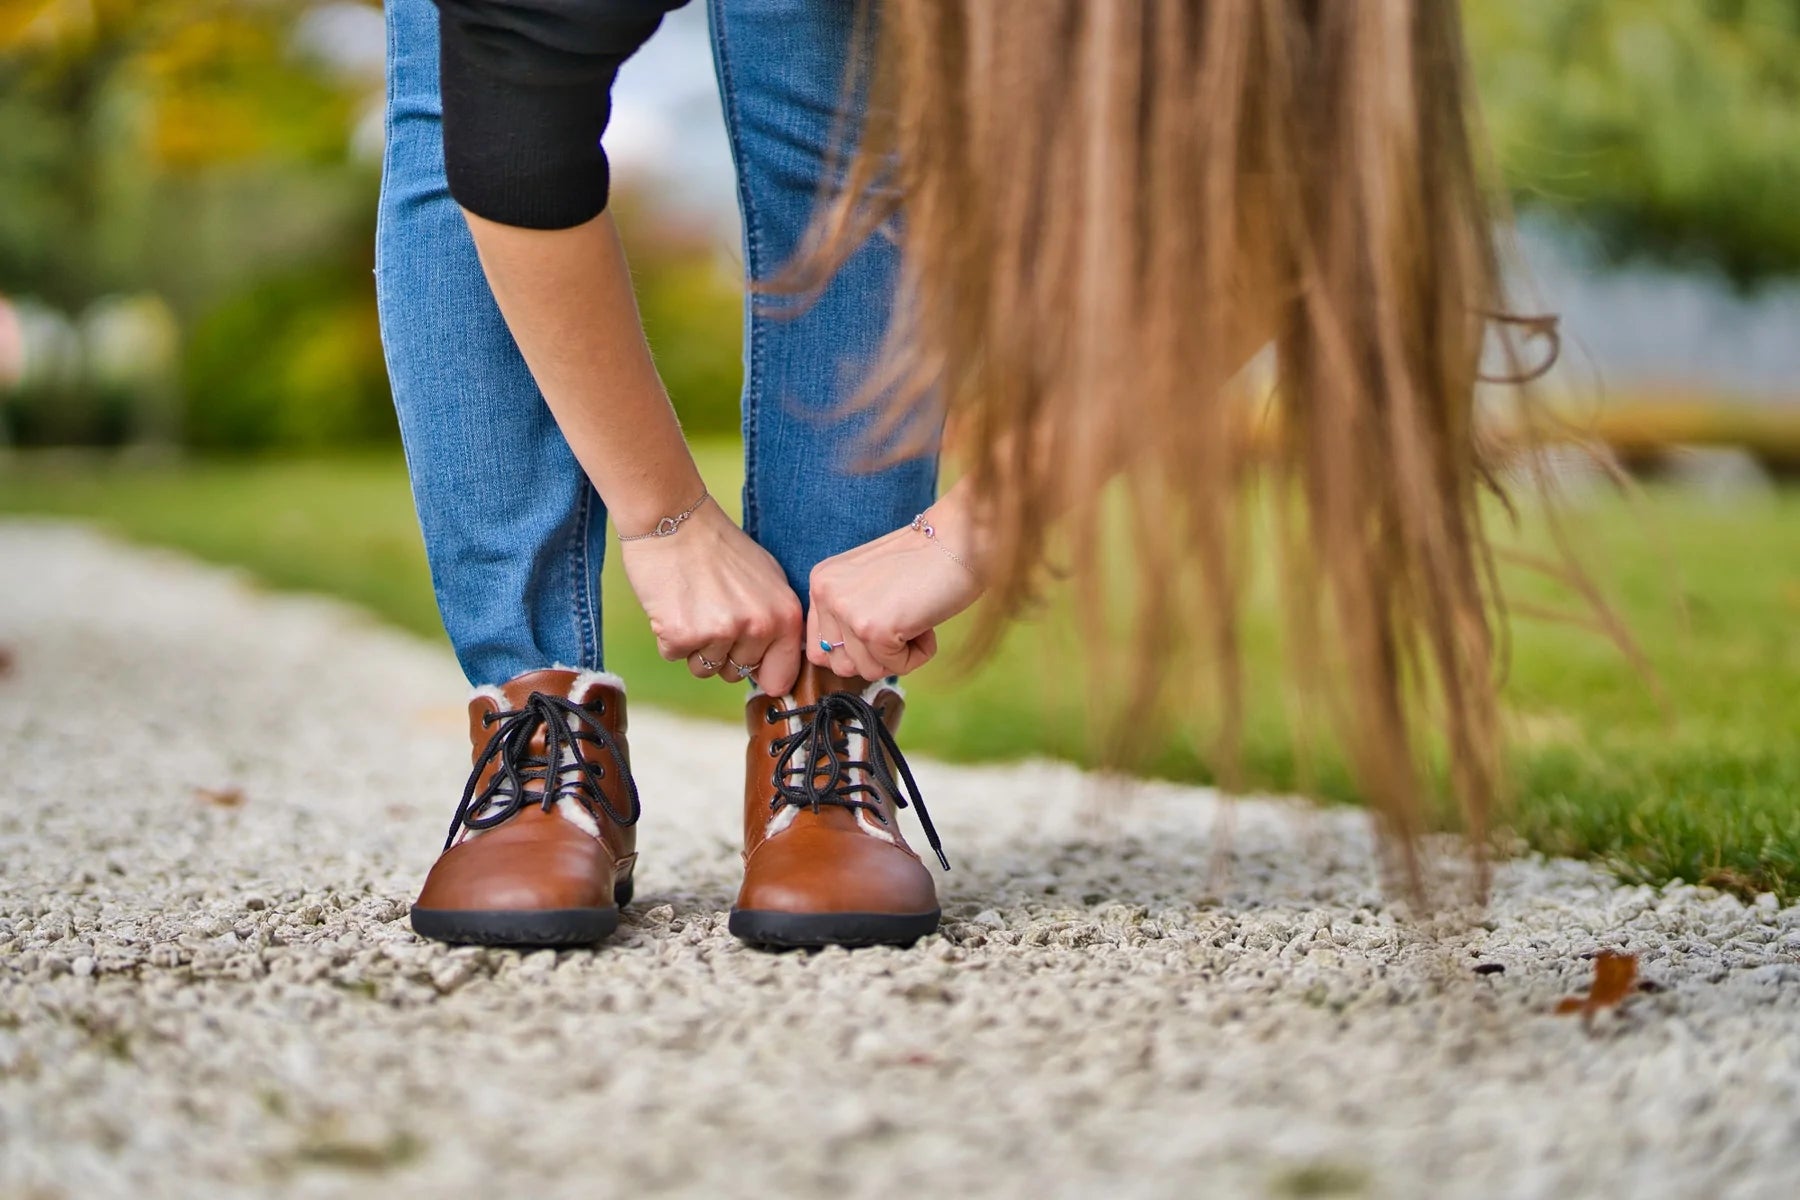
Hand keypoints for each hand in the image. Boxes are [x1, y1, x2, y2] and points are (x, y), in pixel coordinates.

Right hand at [619, 498, 803, 694]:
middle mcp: (758, 626)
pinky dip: (668, 636)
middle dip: (721, 652)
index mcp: (785, 615)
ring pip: (703, 668)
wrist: (674, 519)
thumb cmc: (719, 548)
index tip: (747, 663)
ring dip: (693, 645)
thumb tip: (777, 667)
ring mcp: (720, 632)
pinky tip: (674, 604)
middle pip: (736, 674)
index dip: (760, 673)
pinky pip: (673, 655)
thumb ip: (777, 622)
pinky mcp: (682, 634)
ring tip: (693, 604)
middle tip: (711, 611)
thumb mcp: (768, 579)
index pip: (781, 677)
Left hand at [806, 504, 986, 680]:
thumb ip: (849, 614)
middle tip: (903, 621)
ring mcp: (847, 611)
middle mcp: (826, 594)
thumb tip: (842, 664)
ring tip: (915, 618)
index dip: (856, 651)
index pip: (818, 648)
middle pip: (841, 665)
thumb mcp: (868, 582)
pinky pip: (896, 668)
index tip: (884, 630)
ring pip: (867, 671)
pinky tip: (926, 623)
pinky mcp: (874, 629)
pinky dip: (919, 653)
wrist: (960, 540)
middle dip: (876, 656)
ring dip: (898, 655)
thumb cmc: (925, 561)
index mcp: (822, 582)